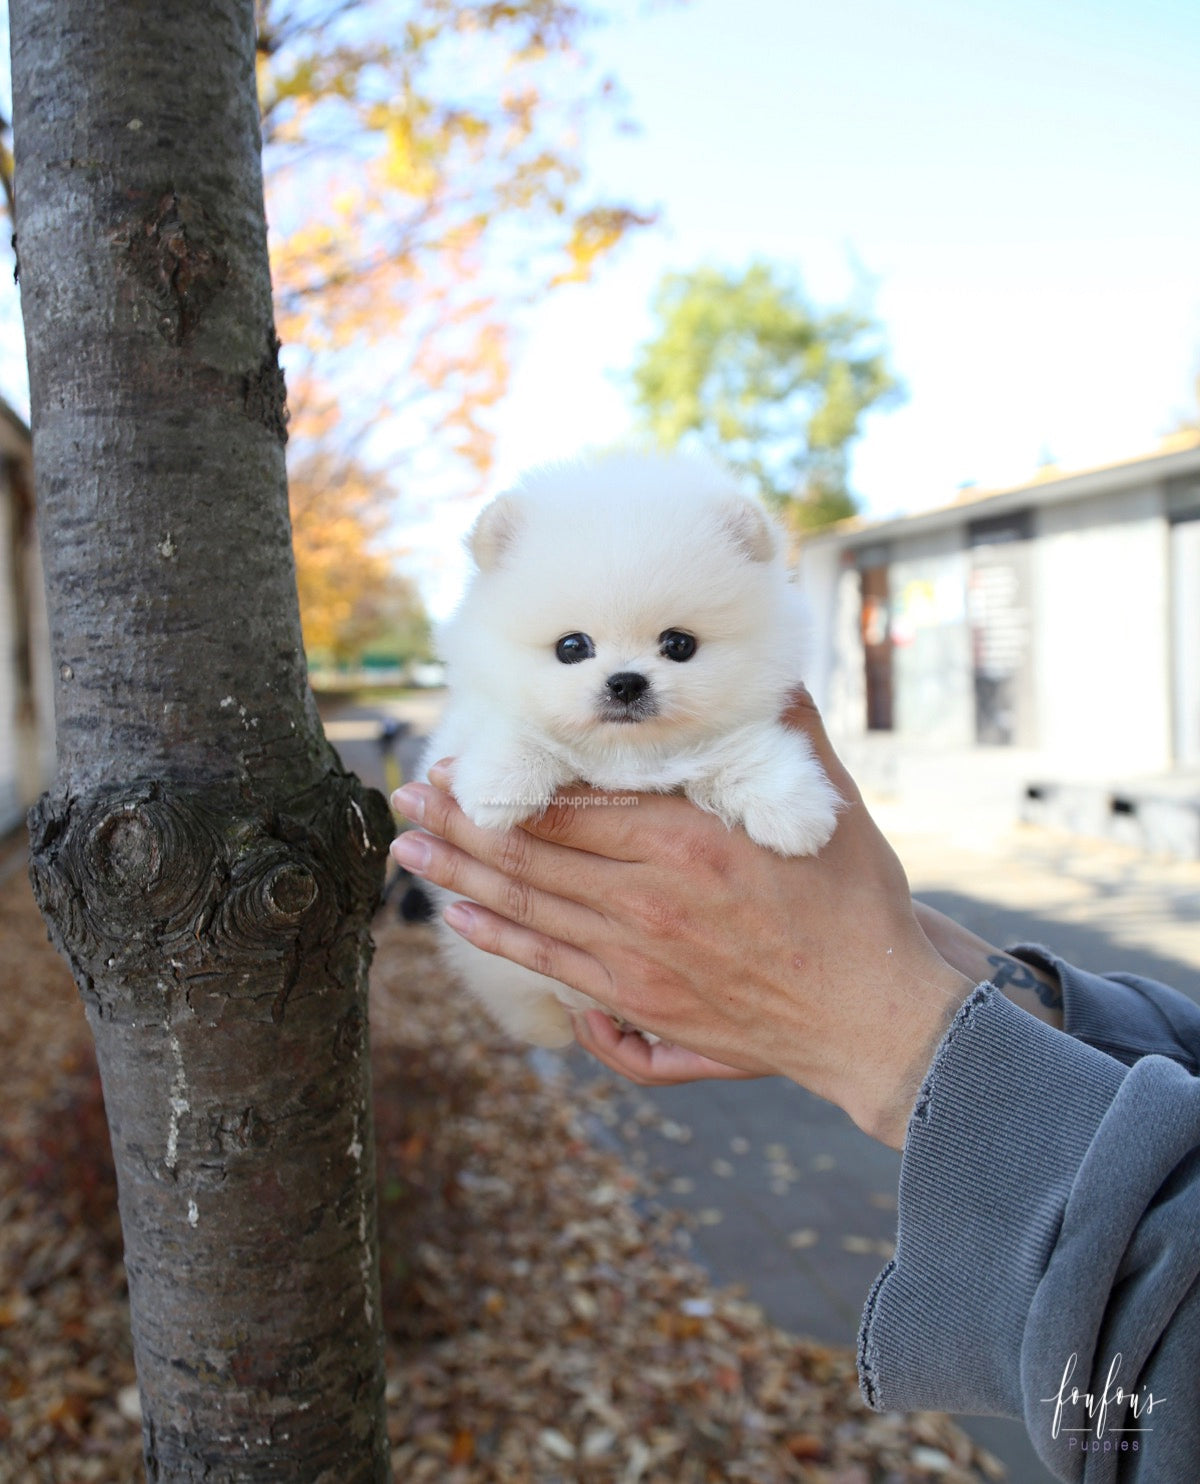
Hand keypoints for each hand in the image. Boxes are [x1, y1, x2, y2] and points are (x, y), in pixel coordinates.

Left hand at [391, 690, 972, 1149]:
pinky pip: (552, 966)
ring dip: (460, 878)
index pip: (569, 807)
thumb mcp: (826, 806)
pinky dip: (501, 939)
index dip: (505, 785)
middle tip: (403, 801)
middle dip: (459, 825)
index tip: (457, 764)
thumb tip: (769, 672)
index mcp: (684, 844)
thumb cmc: (851, 905)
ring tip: (408, 852)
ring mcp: (635, 960)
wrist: (870, 1016)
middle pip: (531, 855)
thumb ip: (787, 735)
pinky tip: (460, 919)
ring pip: (528, 910)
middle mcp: (645, 901)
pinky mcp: (639, 1005)